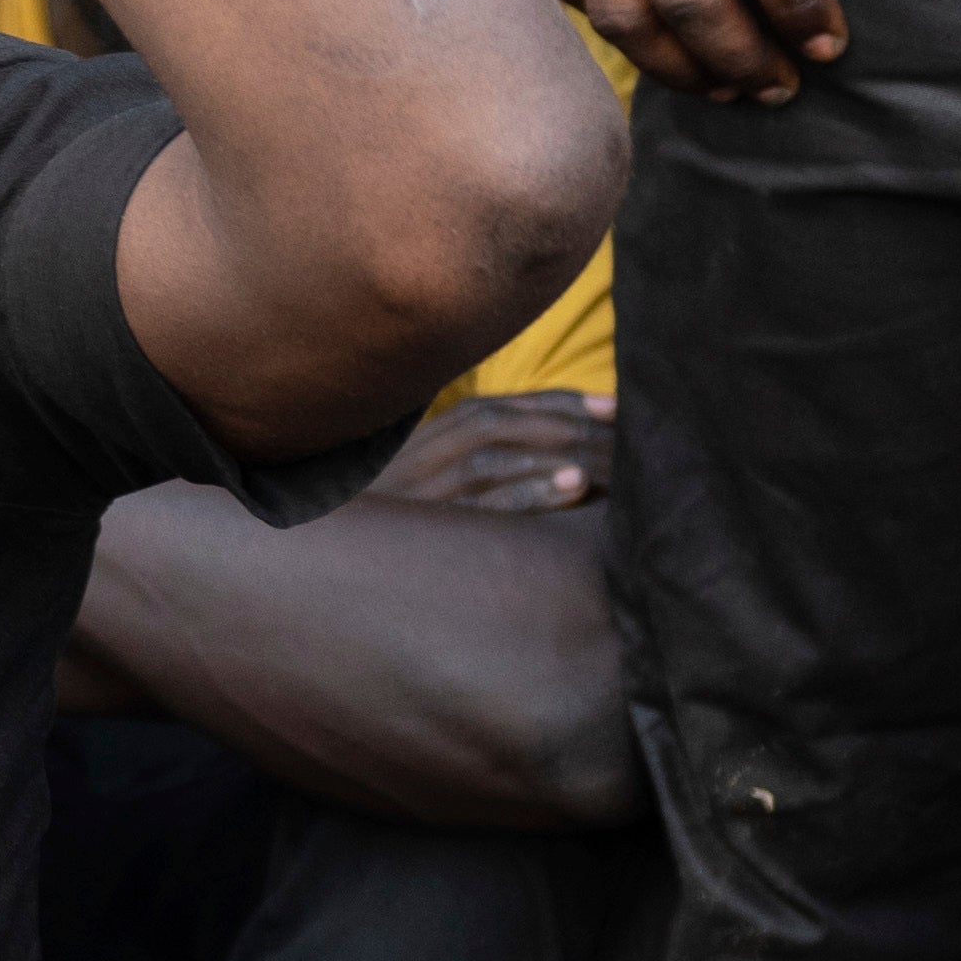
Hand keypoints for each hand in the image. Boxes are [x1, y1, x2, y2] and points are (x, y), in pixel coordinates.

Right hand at [372, 391, 615, 512]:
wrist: (330, 560)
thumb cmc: (399, 527)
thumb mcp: (430, 483)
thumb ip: (482, 462)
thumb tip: (561, 458)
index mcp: (428, 438)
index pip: (500, 407)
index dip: (559, 401)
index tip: (614, 406)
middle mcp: (420, 455)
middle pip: (498, 421)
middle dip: (567, 422)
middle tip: (629, 436)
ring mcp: (418, 492)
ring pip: (491, 456)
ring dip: (555, 450)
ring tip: (611, 457)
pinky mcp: (422, 531)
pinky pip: (480, 506)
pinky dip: (528, 491)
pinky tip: (572, 484)